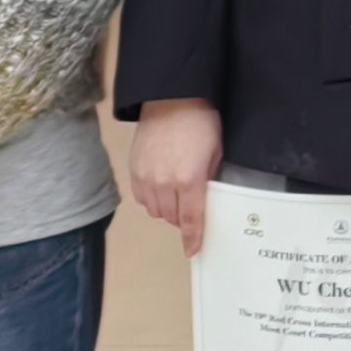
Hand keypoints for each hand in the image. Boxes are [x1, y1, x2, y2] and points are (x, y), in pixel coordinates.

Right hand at [129, 98, 226, 257]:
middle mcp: (164, 183)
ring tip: (177, 195)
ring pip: (155, 210)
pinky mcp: (134, 170)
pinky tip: (162, 186)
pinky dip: (152, 198)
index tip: (192, 250)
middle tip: (191, 209)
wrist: (171, 100)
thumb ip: (210, 179)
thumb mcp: (216, 152)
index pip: (190, 219)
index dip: (192, 238)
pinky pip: (141, 198)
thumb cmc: (201, 123)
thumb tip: (205, 199)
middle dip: (182, 219)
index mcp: (190, 180)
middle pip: (171, 217)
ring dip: (167, 209)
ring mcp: (146, 177)